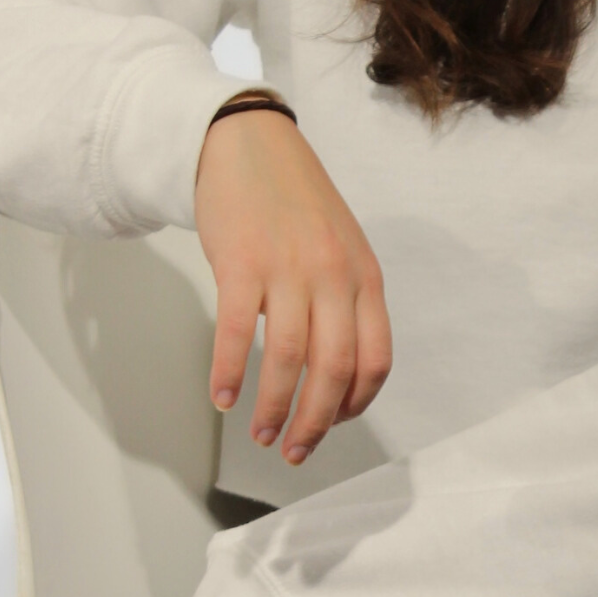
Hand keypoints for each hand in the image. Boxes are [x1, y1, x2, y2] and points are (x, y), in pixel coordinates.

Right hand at [193, 106, 391, 463]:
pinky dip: (228, 373)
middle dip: (315, 423)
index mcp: (364, 276)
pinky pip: (235, 332)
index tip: (331, 426)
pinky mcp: (241, 261)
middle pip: (334, 369)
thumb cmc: (294, 202)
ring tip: (261, 434)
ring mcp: (288, 267)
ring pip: (287, 359)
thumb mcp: (341, 248)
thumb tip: (337, 372)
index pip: (375, 359)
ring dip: (273, 408)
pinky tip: (222, 397)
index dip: (354, 404)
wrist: (248, 144)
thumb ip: (346, 301)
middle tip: (295, 452)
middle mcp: (334, 274)